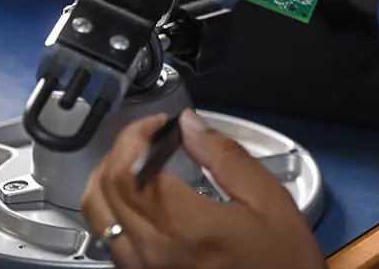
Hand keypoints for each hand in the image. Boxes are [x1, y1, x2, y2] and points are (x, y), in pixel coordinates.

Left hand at [81, 109, 325, 268]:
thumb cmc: (280, 259)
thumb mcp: (268, 200)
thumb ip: (225, 156)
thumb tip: (189, 124)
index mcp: (184, 227)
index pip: (128, 170)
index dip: (135, 136)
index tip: (159, 124)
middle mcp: (152, 252)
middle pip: (105, 189)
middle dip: (121, 150)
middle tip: (150, 136)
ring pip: (97, 214)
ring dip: (110, 178)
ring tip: (139, 160)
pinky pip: (110, 238)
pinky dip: (114, 206)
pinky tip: (141, 195)